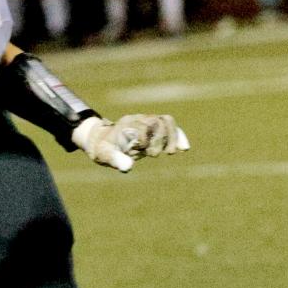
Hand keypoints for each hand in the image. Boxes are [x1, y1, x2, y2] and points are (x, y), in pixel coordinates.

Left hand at [71, 114, 189, 172]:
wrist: (103, 138)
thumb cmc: (103, 148)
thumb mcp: (104, 154)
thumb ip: (115, 159)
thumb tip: (128, 168)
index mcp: (126, 124)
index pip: (141, 127)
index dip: (144, 140)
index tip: (139, 150)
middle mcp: (139, 119)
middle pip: (157, 122)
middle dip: (159, 140)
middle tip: (152, 155)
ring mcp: (148, 121)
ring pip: (166, 121)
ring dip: (172, 137)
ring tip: (170, 152)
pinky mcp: (156, 127)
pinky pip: (170, 126)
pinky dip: (178, 136)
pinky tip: (184, 148)